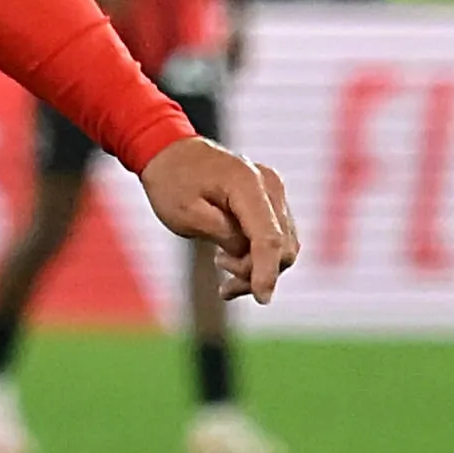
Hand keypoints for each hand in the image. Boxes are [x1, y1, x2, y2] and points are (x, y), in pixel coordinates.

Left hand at [141, 136, 297, 303]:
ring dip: (258, 268)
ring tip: (224, 276)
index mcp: (247, 184)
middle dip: (257, 273)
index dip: (267, 271)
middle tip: (225, 285)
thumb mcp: (186, 215)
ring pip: (284, 245)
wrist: (170, 153)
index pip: (268, 237)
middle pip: (282, 246)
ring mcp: (274, 191)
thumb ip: (224, 236)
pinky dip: (259, 256)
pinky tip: (231, 265)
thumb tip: (250, 255)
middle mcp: (270, 185)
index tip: (262, 299)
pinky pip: (276, 236)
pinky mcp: (270, 199)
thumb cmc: (172, 183)